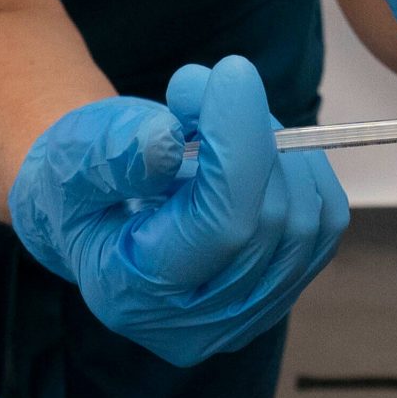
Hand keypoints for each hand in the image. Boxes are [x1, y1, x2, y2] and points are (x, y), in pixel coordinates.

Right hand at [8, 57, 348, 365]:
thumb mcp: (71, 159)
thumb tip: (167, 143)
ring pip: (309, 218)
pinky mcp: (282, 287)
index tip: (232, 73)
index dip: (239, 142)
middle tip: (206, 84)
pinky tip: (253, 146)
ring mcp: (247, 314)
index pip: (222, 225)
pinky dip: (302, 167)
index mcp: (135, 296)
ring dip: (279, 146)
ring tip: (222, 115)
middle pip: (273, 219)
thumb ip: (112, 154)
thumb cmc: (77, 183)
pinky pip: (325, 220)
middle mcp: (199, 324)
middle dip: (252, 132)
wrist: (94, 209)